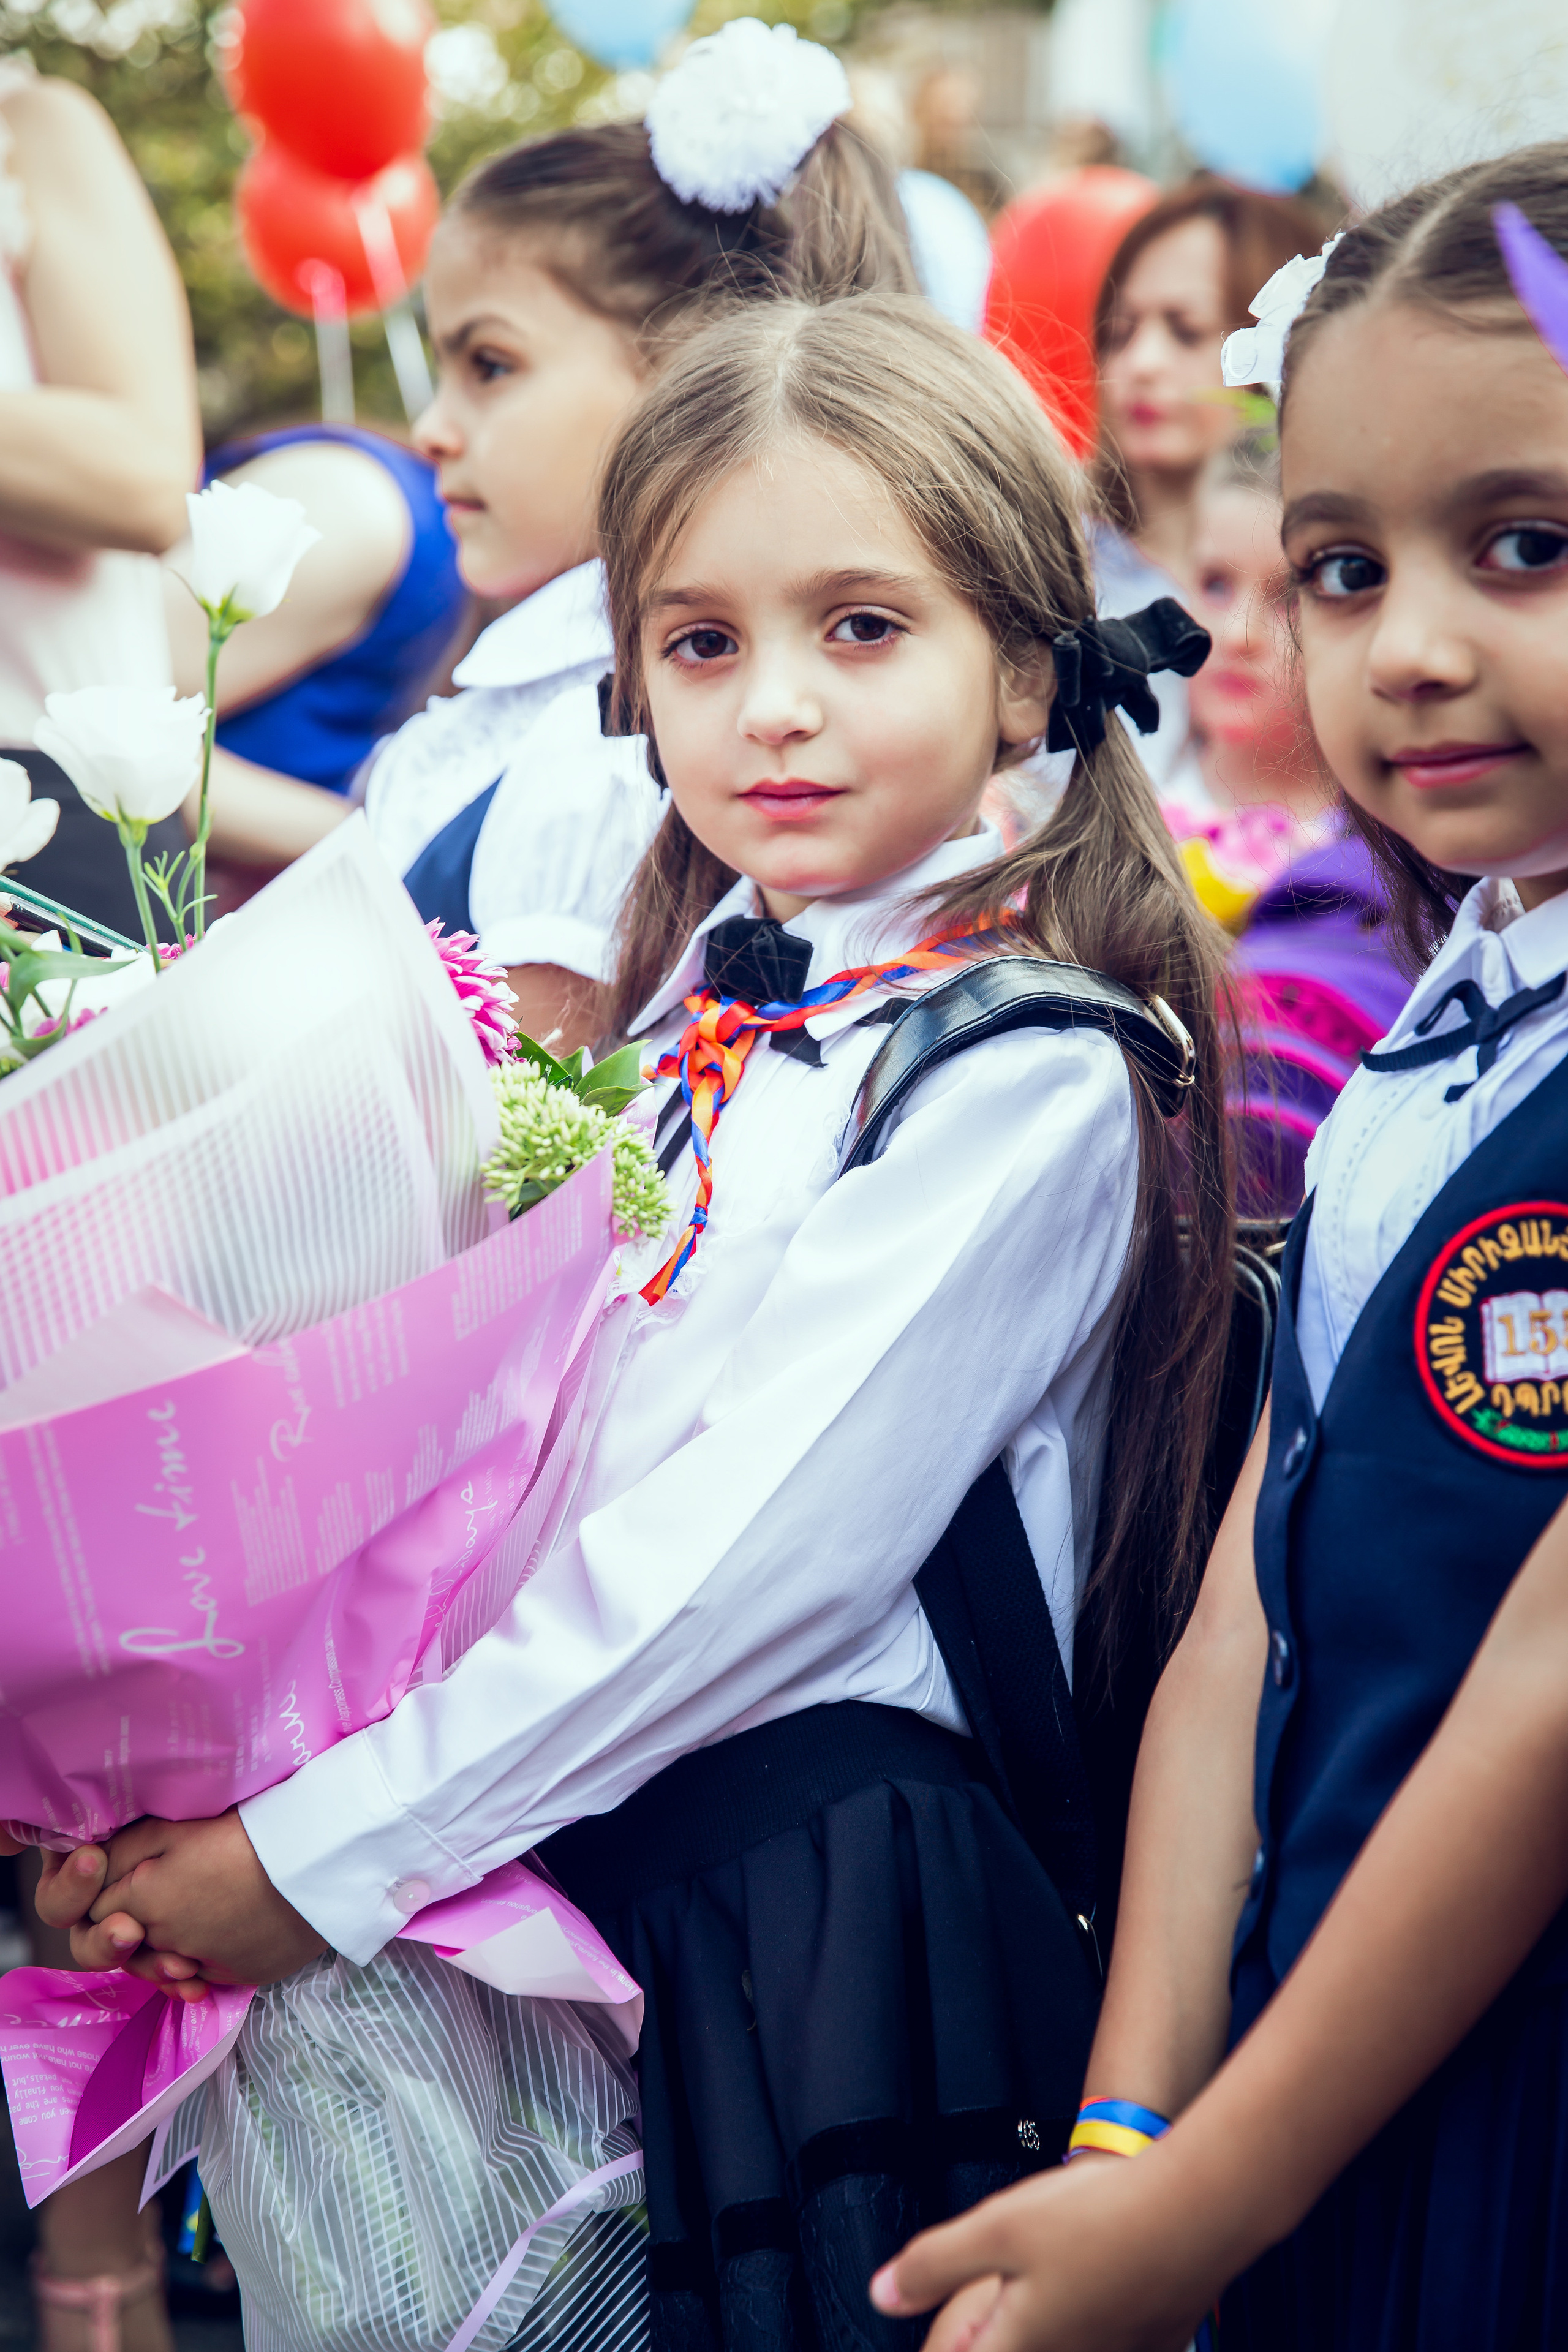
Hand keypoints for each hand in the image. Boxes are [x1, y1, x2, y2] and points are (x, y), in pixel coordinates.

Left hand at [43, 1811, 327, 1991]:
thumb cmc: (245, 1829)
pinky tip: (224, 1930)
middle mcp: (165, 1945)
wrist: (318, 1858)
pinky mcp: (241, 1976)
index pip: (93, 1912)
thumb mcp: (174, 1825)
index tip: (130, 1871)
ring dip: (165, 1949)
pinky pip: (205, 1977)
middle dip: (129, 1928)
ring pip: (164, 1968)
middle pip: (126, 1948)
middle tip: (158, 1894)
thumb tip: (90, 1868)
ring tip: (192, 1915)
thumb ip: (122, 1850)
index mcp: (143, 1903)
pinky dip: (204, 1960)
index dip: (103, 1892)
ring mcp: (205, 1966)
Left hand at [868, 2153, 1225, 2351]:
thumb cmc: (1098, 2220)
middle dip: (988, 2335)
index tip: (948, 2333)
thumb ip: (933, 2264)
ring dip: (1041, 2328)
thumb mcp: (995, 2229)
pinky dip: (1090, 2325)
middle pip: (1013, 2351)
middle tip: (976, 2317)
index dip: (952, 2343)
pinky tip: (1089, 2287)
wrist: (1198, 2212)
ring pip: (1066, 2346)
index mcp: (1022, 2347)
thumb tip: (883, 2295)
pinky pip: (1109, 2342)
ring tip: (1030, 2294)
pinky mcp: (1157, 2343)